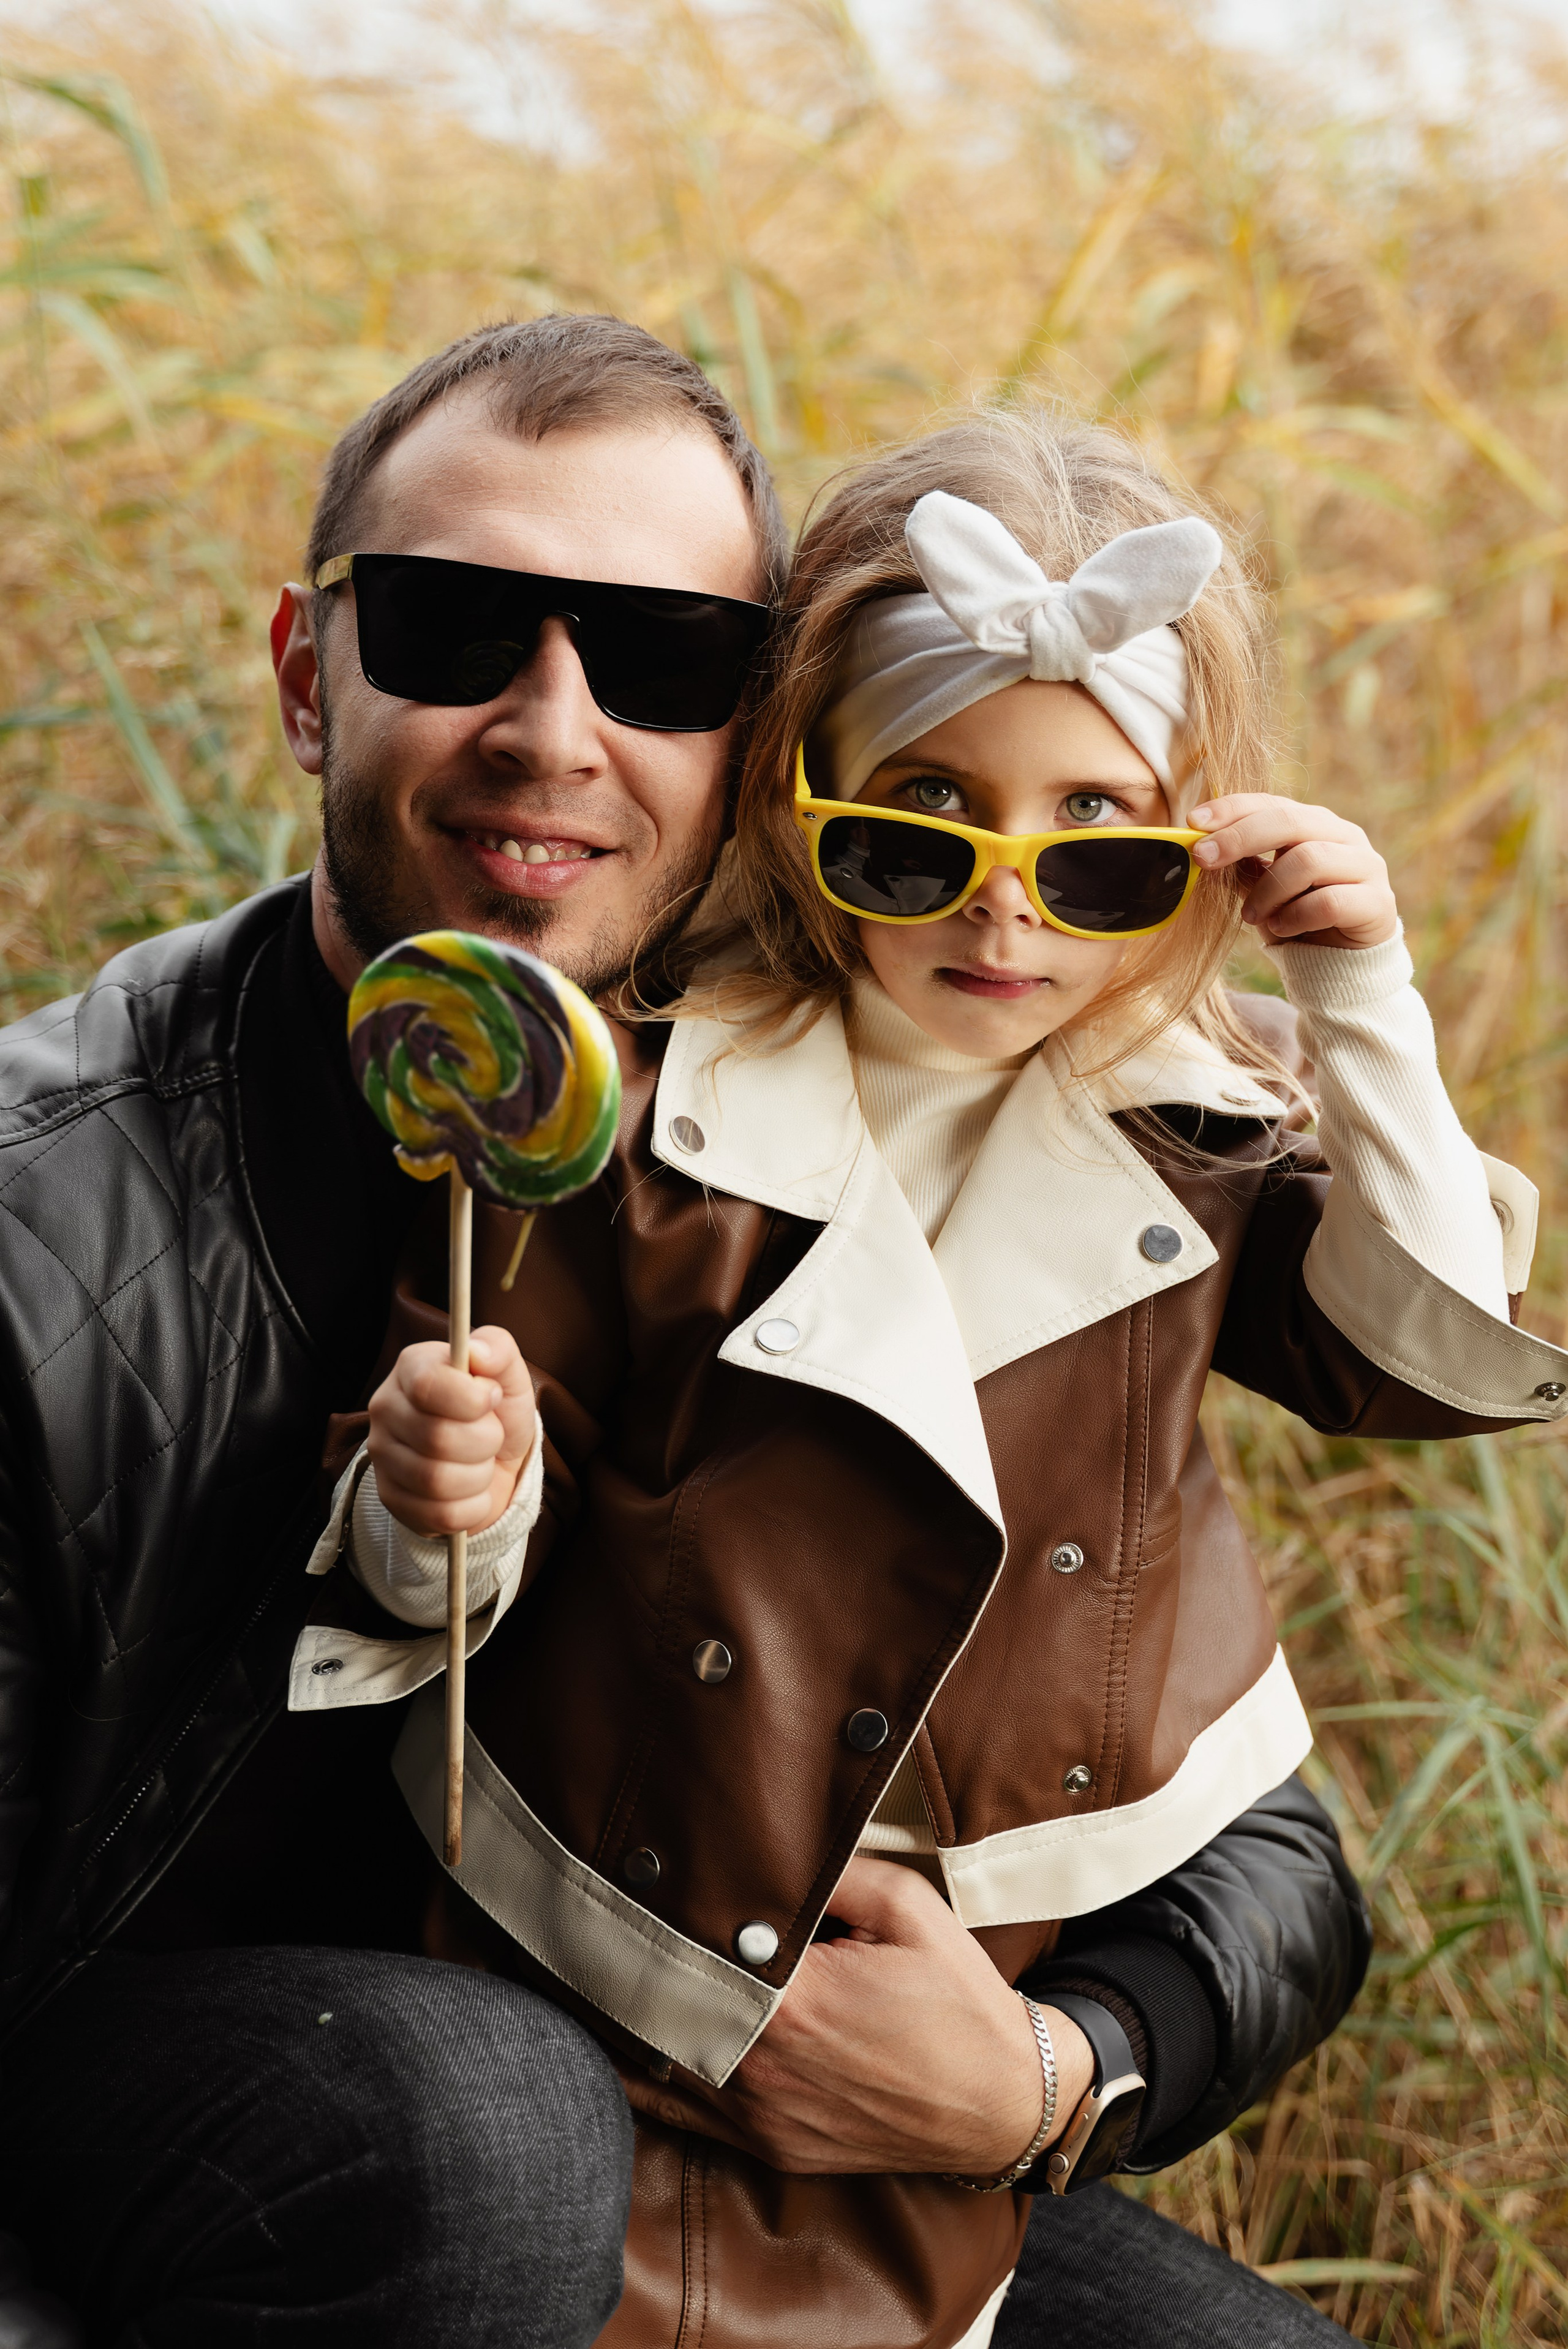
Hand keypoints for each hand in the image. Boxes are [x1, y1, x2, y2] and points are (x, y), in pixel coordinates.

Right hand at [367, 1329, 534, 1537]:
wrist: (497, 1462)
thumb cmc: (497, 1412)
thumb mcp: (509, 1374)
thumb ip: (497, 1349)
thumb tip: (477, 1352)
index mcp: (412, 1368)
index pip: (427, 1385)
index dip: (471, 1399)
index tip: (491, 1398)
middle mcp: (386, 1409)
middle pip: (437, 1438)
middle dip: (485, 1441)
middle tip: (491, 1435)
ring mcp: (383, 1456)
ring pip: (437, 1480)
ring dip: (479, 1475)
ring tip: (482, 1462)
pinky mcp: (391, 1499)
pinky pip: (439, 1514)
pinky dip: (472, 1506)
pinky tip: (472, 1490)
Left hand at [620, 1856, 1093, 2176]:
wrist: (1001, 2104)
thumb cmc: (958, 2002)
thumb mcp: (909, 1907)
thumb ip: (835, 1870)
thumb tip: (768, 1848)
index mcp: (793, 2003)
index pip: (688, 1954)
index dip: (650, 1919)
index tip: (625, 1885)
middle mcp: (763, 2067)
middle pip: (659, 2012)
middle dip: (626, 1966)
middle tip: (592, 1920)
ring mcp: (761, 2116)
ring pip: (658, 2066)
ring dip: (629, 2019)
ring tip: (597, 1970)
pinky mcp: (768, 2146)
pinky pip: (681, 2116)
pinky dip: (646, 2078)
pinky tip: (623, 2040)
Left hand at [1189, 792, 1397, 949]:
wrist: (1340, 963)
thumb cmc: (1297, 918)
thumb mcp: (1262, 890)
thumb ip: (1241, 867)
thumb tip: (1198, 849)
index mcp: (1314, 823)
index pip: (1271, 803)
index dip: (1232, 808)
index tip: (1193, 822)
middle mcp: (1344, 835)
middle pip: (1290, 821)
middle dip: (1240, 837)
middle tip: (1203, 859)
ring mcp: (1366, 866)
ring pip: (1310, 860)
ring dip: (1269, 890)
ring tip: (1251, 916)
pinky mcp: (1378, 902)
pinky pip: (1330, 902)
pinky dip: (1296, 916)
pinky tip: (1281, 927)